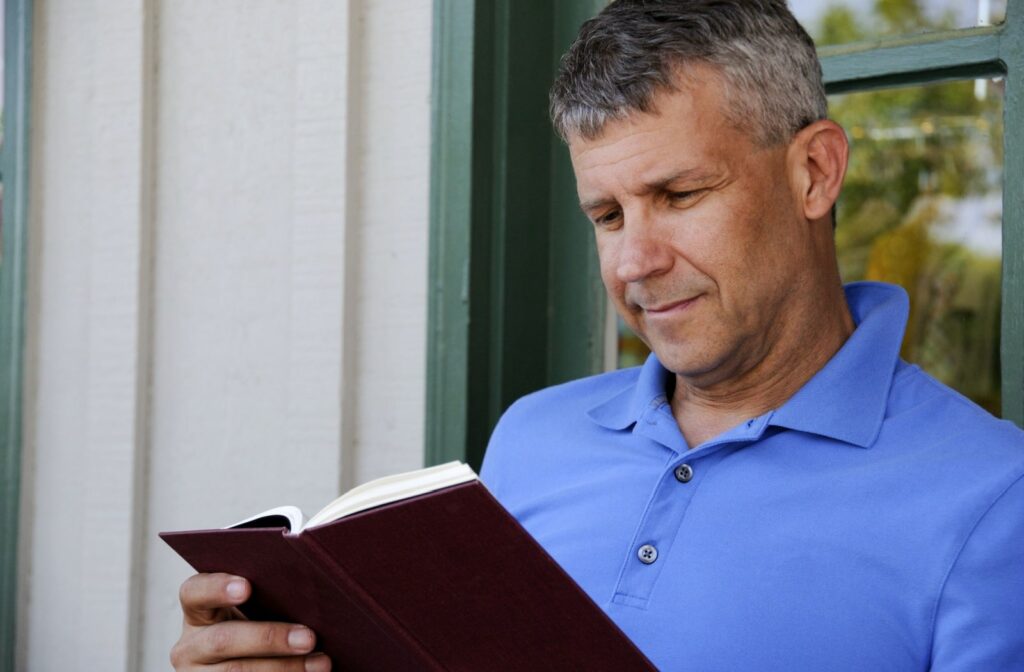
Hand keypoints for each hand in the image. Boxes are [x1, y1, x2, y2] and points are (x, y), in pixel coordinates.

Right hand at [171, 572, 330, 670]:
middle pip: (222, 640)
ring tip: (321, 663)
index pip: (194, 592)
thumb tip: (311, 586)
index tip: (247, 587)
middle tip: (309, 638)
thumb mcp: (254, 611)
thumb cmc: (259, 627)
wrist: (251, 663)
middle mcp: (190, 647)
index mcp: (198, 612)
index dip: (217, 588)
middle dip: (269, 638)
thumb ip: (268, 595)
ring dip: (284, 668)